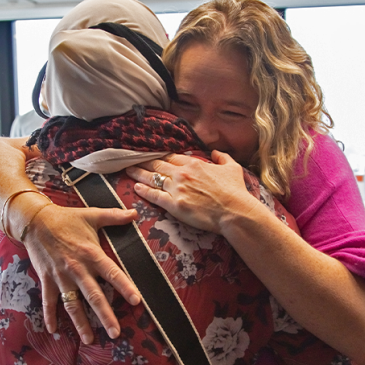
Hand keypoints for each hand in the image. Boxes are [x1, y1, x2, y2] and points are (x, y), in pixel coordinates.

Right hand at [21, 203, 140, 343]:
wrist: (34, 220)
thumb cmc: (66, 218)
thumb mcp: (92, 215)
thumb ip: (114, 217)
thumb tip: (135, 213)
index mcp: (91, 253)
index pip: (112, 273)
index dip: (124, 286)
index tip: (136, 300)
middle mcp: (77, 268)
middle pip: (94, 296)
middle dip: (105, 316)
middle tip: (115, 333)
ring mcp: (60, 276)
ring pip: (72, 304)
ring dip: (80, 323)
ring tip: (89, 340)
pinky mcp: (46, 279)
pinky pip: (48, 301)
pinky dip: (50, 316)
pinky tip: (54, 331)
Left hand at [126, 151, 259, 234]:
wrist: (234, 212)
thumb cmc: (235, 191)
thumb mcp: (232, 168)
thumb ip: (222, 157)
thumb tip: (215, 152)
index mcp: (194, 164)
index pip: (170, 156)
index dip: (158, 155)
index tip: (149, 153)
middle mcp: (182, 174)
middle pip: (157, 165)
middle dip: (143, 161)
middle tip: (132, 159)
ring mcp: (176, 189)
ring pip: (152, 178)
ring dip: (139, 173)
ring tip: (129, 170)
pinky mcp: (174, 205)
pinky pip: (154, 196)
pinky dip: (144, 190)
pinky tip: (135, 187)